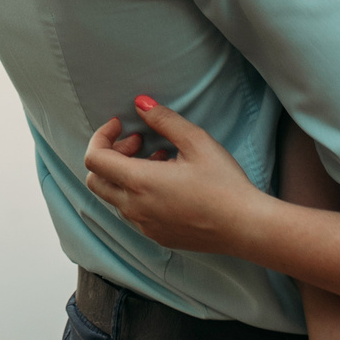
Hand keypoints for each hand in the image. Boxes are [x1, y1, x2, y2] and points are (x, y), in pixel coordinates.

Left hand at [83, 97, 268, 253]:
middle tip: (138, 141)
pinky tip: (167, 183)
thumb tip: (139, 103)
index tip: (121, 125)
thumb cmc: (223, 183)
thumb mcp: (196, 141)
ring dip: (126, 174)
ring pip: (114, 196)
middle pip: (95, 179)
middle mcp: (134, 208)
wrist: (245, 227)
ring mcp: (143, 225)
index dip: (101, 136)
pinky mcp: (156, 236)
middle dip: (110, 155)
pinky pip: (132, 212)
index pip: (94, 159)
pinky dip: (137, 192)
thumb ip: (164, 119)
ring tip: (160, 159)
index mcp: (139, 183)